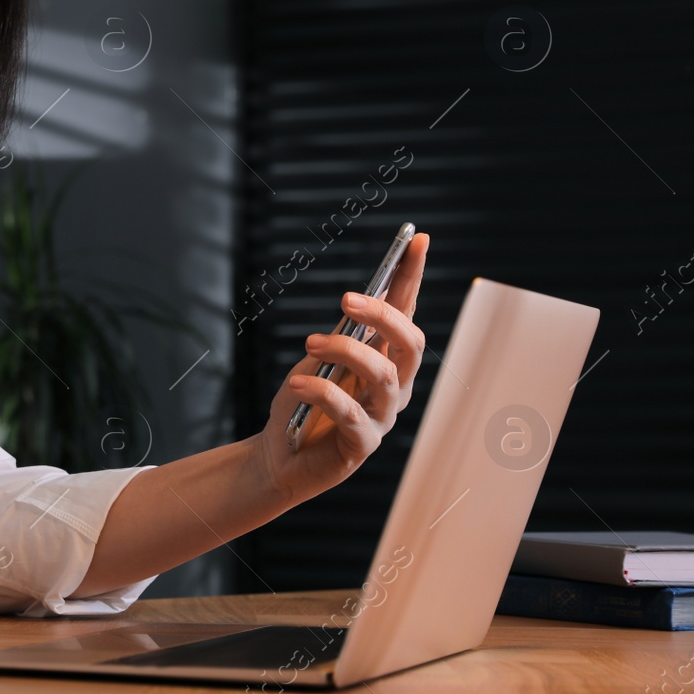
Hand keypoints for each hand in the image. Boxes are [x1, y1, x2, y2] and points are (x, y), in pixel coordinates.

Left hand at [256, 232, 429, 502]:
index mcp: (384, 360)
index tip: (418, 239)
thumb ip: (341, 335)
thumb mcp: (318, 358)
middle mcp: (392, 388)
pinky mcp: (361, 446)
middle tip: (346, 300)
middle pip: (410, 344)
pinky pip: (351, 413)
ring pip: (383, 375)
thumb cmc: (301, 402)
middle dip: (383, 316)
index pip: (406, 313)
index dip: (413, 277)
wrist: (276, 454)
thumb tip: (359, 305)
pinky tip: (298, 383)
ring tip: (311, 344)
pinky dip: (322, 392)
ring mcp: (381, 418)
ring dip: (345, 351)